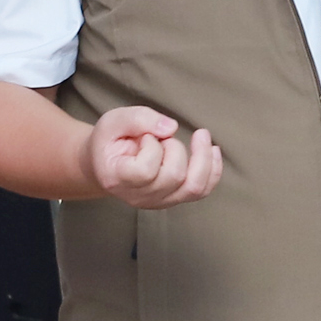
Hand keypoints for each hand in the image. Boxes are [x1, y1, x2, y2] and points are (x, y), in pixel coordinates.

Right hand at [89, 105, 220, 208]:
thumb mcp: (114, 120)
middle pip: (174, 176)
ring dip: (202, 157)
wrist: (107, 162)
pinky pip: (203, 190)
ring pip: (194, 187)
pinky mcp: (174, 198)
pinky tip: (212, 149)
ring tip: (199, 136)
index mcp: (117, 179)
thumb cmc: (110, 140)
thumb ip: (138, 119)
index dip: (152, 148)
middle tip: (161, 138)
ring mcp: (158, 201)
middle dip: (175, 147)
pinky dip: (213, 169)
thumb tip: (171, 128)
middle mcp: (138, 196)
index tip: (146, 137)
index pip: (146, 171)